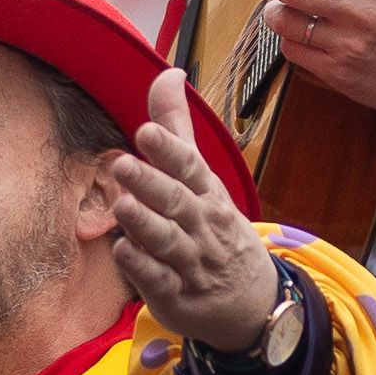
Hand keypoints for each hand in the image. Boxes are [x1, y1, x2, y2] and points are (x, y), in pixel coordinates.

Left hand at [107, 67, 279, 354]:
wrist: (253, 300)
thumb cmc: (217, 228)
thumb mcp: (203, 179)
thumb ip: (177, 129)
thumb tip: (168, 74)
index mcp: (206, 193)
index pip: (189, 167)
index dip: (168, 151)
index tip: (146, 131)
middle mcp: (200, 225)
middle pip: (176, 202)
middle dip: (151, 183)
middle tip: (121, 165)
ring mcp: (189, 262)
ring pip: (167, 241)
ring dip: (145, 223)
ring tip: (123, 205)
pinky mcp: (175, 294)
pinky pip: (159, 281)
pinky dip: (142, 268)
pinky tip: (123, 252)